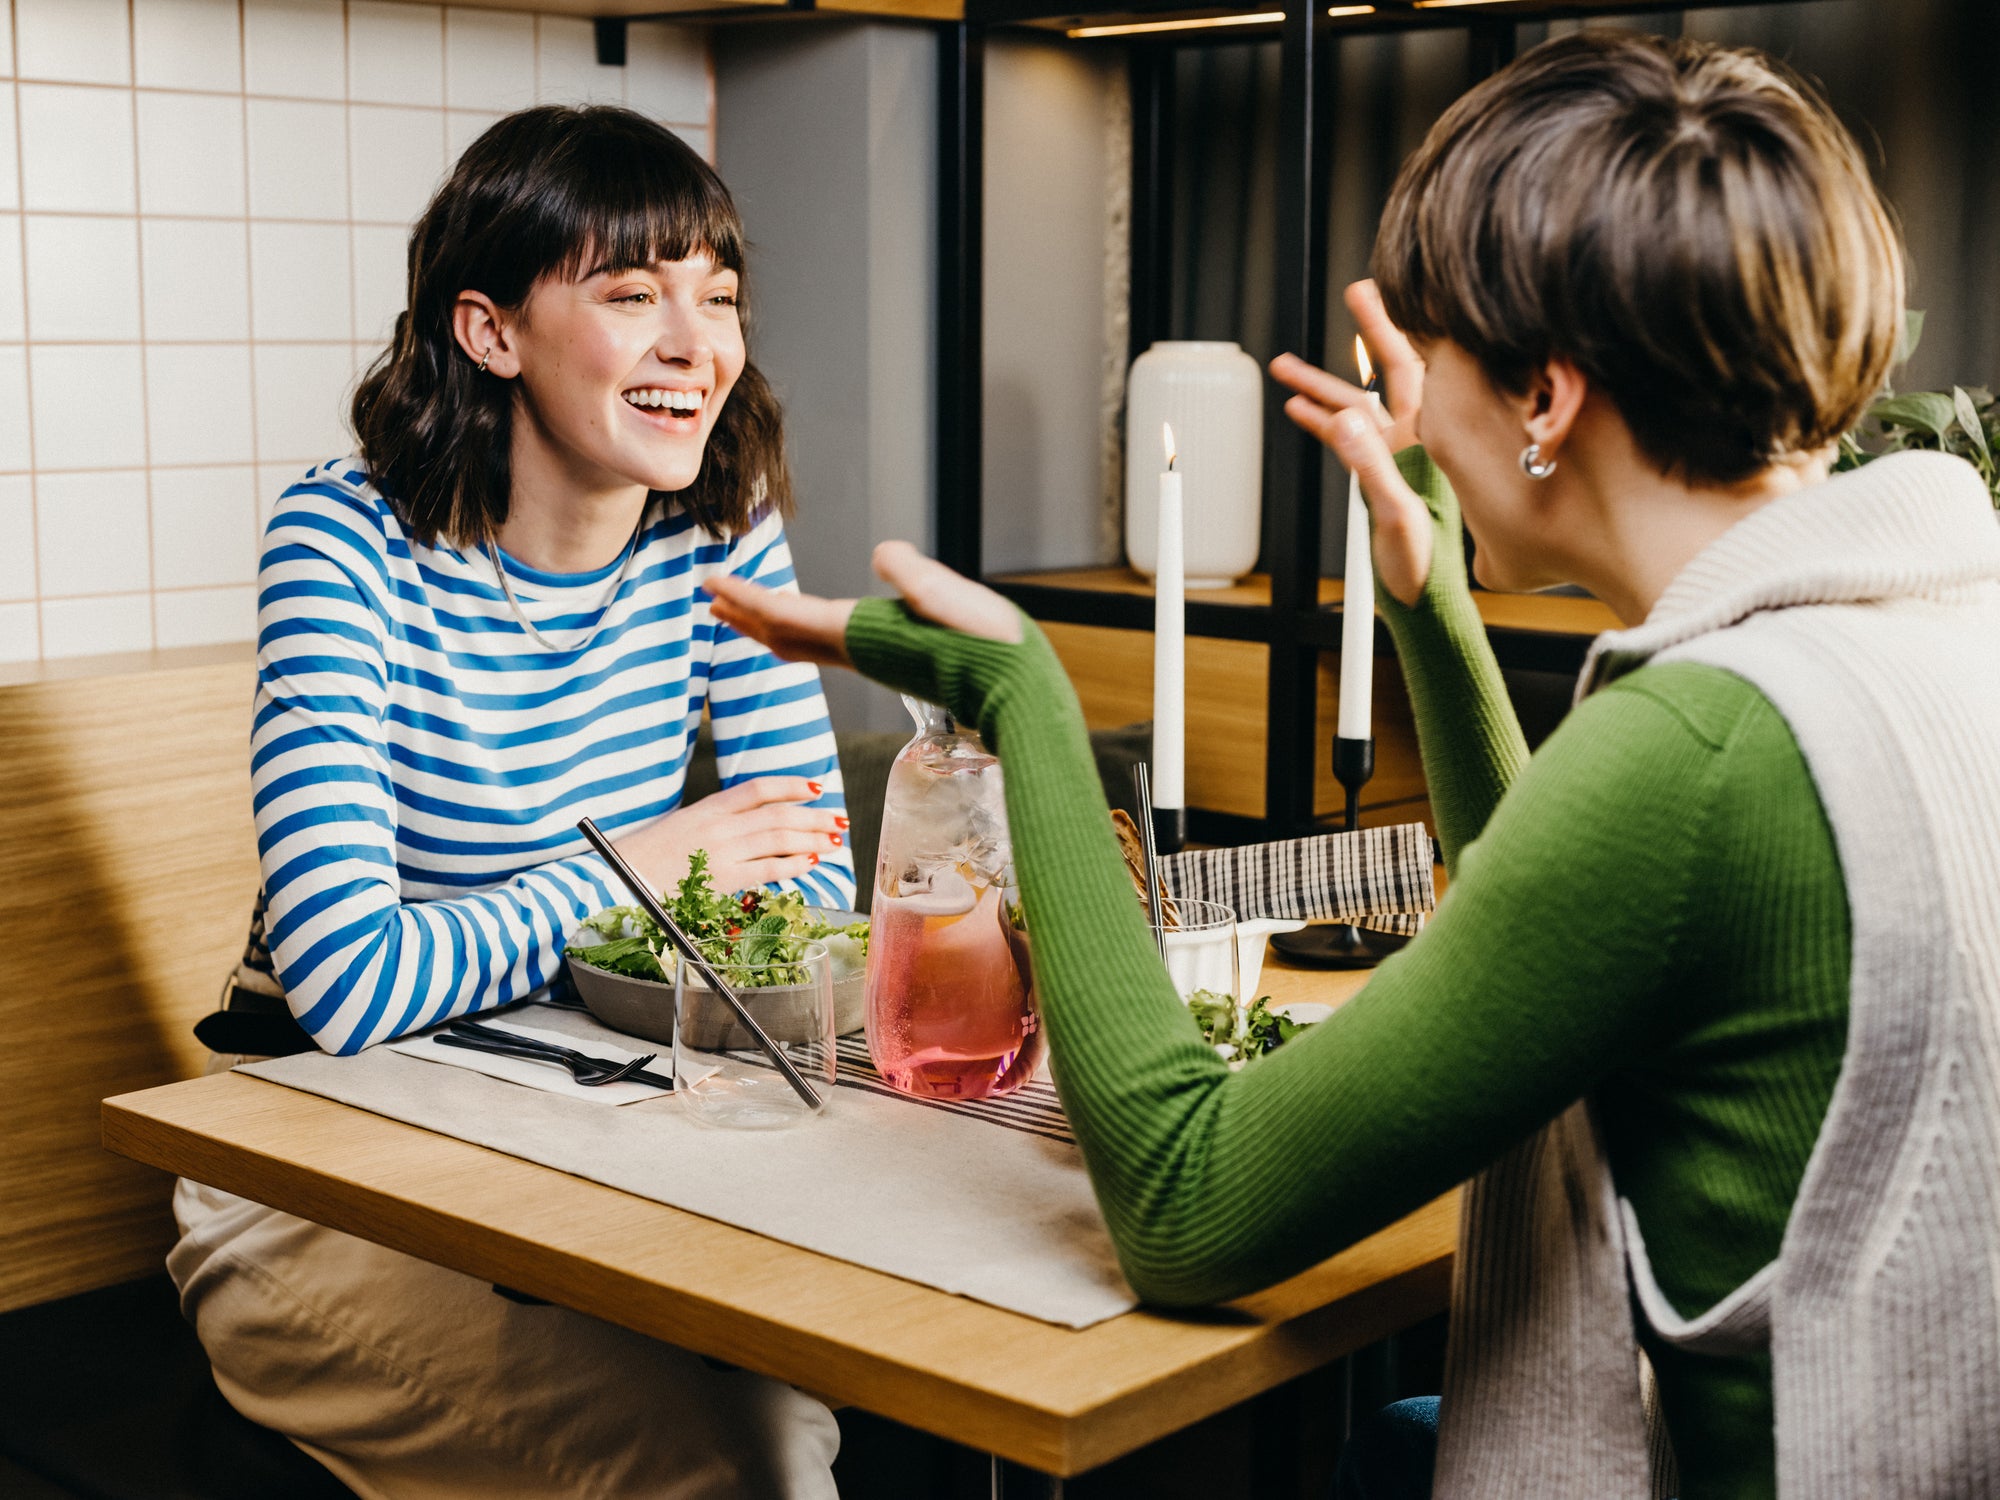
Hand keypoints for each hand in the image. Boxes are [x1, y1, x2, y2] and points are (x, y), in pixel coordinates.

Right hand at [612, 776, 845, 896]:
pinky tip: (812, 861)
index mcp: (709, 808)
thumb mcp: (685, 825)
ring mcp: (721, 852)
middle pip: (778, 815)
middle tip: (839, 820)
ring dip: (813, 839)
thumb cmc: (650, 854)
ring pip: (779, 840)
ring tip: (835, 841)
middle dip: (814, 817)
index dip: (792, 785)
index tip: (817, 787)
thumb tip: (763, 825)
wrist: (621, 876)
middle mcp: (719, 826)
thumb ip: (720, 822)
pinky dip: (794, 864)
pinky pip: (767, 869)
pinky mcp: (721, 880)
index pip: (759, 789)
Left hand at [705, 541, 1020, 665]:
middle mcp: (856, 650)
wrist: (1015, 686)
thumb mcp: (952, 598)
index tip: (713, 581)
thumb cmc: (987, 644)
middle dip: (743, 614)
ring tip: (737, 613)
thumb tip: (884, 553)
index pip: (787, 614)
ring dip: (763, 628)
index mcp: (861, 633)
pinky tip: (797, 630)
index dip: (746, 597)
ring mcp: (869, 659)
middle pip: (782, 636)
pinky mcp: (885, 660)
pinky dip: (794, 635)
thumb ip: (914, 576)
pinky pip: (821, 649)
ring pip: (799, 646)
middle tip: (711, 594)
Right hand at [1269, 280, 1434, 605]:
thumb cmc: (1424, 566)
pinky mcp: (1380, 474)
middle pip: (1392, 368)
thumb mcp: (1397, 515)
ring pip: (1356, 404)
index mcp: (1426, 438)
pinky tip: (1296, 408)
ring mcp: (1396, 455)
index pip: (1412, 364)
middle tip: (1356, 290)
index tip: (1372, 290)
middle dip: (1369, 330)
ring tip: (1281, 364)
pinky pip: (1346, 436)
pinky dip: (1321, 419)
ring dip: (1321, 383)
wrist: (1426, 600)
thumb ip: (1371, 467)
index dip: (1393, 323)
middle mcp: (1414, 438)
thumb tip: (1345, 420)